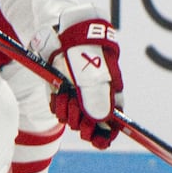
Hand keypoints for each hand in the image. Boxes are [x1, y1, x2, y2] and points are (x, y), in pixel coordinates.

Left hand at [46, 4, 123, 148]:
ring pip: (74, 122)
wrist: (61, 33)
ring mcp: (78, 98)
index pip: (114, 126)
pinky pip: (59, 112)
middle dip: (83, 123)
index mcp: (111, 95)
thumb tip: (101, 120)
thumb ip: (96, 94)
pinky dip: (57, 106)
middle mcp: (95, 100)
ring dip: (68, 113)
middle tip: (76, 107)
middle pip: (92, 128)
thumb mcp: (91, 69)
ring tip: (66, 94)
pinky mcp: (62, 95)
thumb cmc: (83, 48)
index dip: (107, 137)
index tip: (98, 139)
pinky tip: (58, 93)